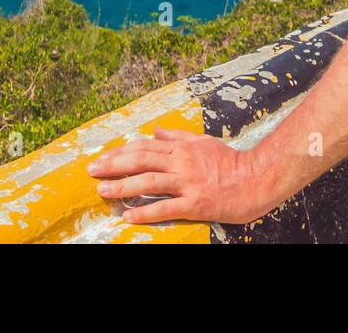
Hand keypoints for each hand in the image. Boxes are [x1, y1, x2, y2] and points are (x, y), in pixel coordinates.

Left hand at [86, 127, 275, 224]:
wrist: (257, 179)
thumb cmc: (230, 161)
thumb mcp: (203, 141)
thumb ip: (178, 136)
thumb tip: (155, 130)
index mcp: (181, 148)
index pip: (144, 147)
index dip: (120, 152)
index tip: (102, 158)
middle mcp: (181, 162)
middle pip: (140, 161)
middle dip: (113, 166)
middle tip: (91, 172)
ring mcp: (188, 183)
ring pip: (148, 182)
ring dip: (122, 187)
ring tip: (103, 192)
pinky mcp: (195, 203)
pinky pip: (166, 207)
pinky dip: (145, 211)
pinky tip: (129, 216)